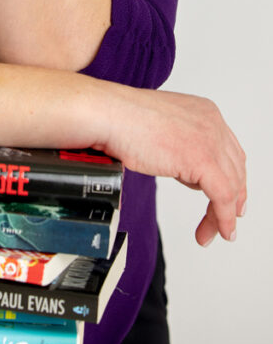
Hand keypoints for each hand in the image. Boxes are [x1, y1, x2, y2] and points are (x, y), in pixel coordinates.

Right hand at [98, 85, 246, 245]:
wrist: (108, 114)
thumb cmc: (122, 119)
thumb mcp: (163, 127)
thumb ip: (180, 142)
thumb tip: (183, 166)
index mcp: (204, 111)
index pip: (230, 151)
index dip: (232, 178)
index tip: (229, 198)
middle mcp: (211, 122)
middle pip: (235, 169)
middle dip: (233, 198)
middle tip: (225, 220)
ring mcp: (209, 139)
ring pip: (231, 186)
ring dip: (223, 215)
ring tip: (212, 232)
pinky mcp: (202, 159)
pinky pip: (222, 197)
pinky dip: (222, 218)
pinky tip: (218, 230)